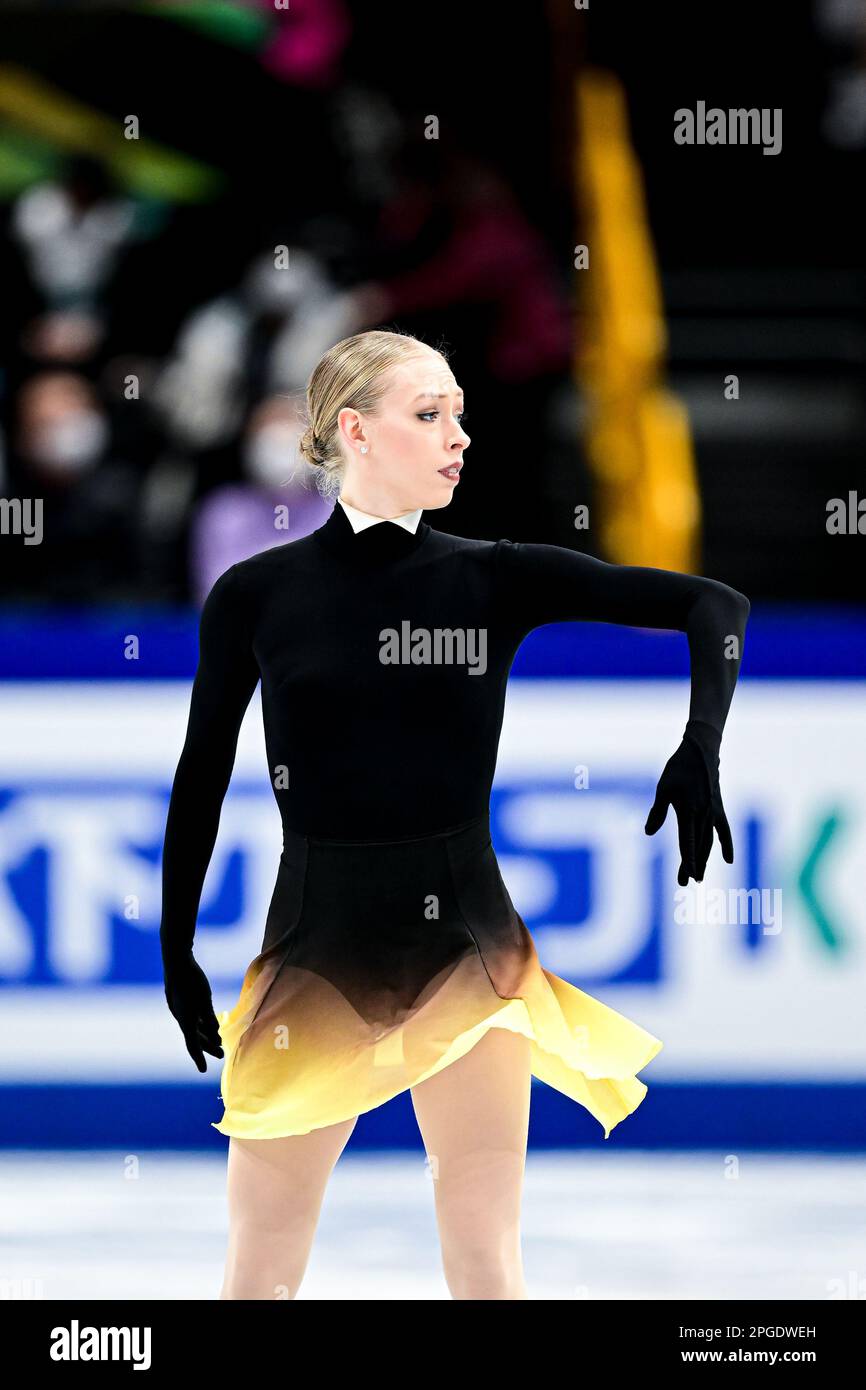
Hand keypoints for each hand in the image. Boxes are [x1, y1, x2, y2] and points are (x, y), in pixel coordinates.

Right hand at [163, 952, 223, 1072]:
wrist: (176, 959)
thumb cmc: (192, 978)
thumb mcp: (204, 998)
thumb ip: (208, 1017)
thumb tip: (214, 1034)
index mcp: (185, 1018)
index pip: (192, 1044)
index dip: (198, 1058)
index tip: (203, 1071)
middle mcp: (181, 1016)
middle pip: (194, 1037)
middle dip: (207, 1047)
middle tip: (221, 1055)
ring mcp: (180, 1008)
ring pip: (194, 1027)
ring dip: (206, 1035)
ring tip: (218, 1042)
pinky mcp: (182, 1000)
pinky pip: (193, 1017)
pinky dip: (202, 1024)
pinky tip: (210, 1025)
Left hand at [644, 726, 734, 885]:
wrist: (701, 751)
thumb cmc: (678, 768)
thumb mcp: (663, 787)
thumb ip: (657, 811)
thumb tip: (648, 833)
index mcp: (689, 810)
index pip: (688, 842)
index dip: (687, 861)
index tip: (686, 877)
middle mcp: (703, 814)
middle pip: (698, 845)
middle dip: (692, 865)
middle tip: (685, 883)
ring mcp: (713, 812)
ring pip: (709, 841)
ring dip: (705, 859)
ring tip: (699, 877)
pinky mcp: (718, 808)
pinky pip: (724, 830)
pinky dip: (726, 844)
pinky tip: (728, 859)